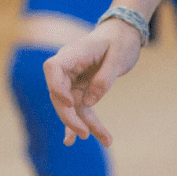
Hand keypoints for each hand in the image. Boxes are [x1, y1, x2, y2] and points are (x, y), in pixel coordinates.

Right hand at [44, 20, 143, 145]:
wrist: (123, 35)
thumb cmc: (121, 41)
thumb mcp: (119, 58)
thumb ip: (104, 78)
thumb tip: (89, 102)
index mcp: (73, 53)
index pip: (53, 68)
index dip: (56, 87)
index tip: (68, 102)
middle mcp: (68, 68)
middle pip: (59, 95)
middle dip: (70, 117)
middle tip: (84, 133)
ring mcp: (73, 80)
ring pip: (72, 107)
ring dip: (86, 125)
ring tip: (106, 140)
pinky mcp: (82, 90)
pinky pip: (82, 109)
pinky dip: (89, 123)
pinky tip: (99, 140)